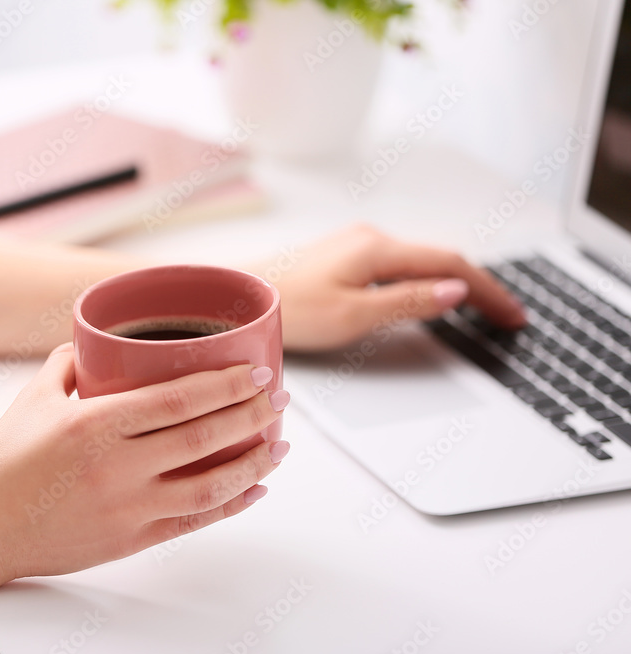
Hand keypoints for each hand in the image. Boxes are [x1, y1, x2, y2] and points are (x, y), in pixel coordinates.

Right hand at [0, 344, 290, 583]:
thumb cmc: (1, 463)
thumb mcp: (33, 398)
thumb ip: (70, 364)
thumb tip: (97, 341)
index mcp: (93, 424)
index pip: (177, 401)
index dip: (225, 386)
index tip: (255, 372)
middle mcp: (116, 467)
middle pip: (204, 438)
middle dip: (252, 415)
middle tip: (278, 398)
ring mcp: (127, 508)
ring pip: (210, 486)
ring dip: (254, 463)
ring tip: (279, 445)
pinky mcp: (130, 540)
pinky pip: (193, 523)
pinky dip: (230, 505)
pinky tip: (253, 489)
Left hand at [264, 225, 526, 351]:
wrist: (239, 298)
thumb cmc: (287, 309)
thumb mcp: (353, 315)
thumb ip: (407, 302)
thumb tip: (456, 290)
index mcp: (378, 249)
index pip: (451, 265)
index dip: (488, 291)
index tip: (512, 316)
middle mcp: (370, 237)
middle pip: (440, 259)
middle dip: (478, 286)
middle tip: (505, 317)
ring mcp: (356, 243)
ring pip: (420, 260)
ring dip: (453, 281)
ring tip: (480, 308)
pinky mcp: (343, 255)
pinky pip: (398, 264)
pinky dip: (426, 279)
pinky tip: (430, 295)